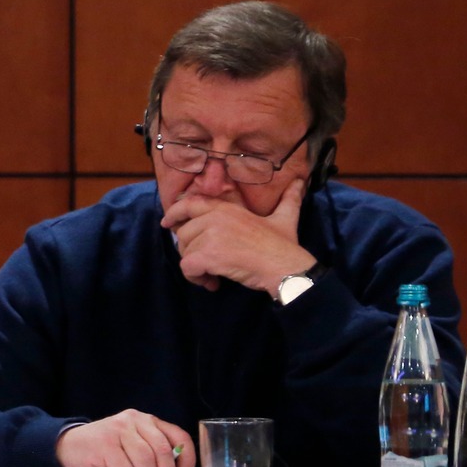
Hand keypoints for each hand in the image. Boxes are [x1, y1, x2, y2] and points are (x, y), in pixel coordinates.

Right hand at [55, 410, 195, 466]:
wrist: (71, 447)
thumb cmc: (107, 454)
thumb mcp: (134, 451)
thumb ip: (154, 460)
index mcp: (148, 421)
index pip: (178, 436)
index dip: (187, 460)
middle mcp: (134, 420)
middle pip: (162, 450)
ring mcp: (118, 429)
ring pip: (145, 459)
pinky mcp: (104, 442)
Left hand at [161, 177, 314, 293]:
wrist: (286, 266)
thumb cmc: (285, 245)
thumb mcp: (285, 217)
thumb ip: (287, 200)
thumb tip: (299, 183)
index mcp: (227, 208)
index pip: (190, 204)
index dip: (175, 213)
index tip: (167, 223)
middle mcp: (215, 218)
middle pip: (184, 234)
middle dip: (191, 251)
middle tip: (207, 263)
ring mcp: (210, 236)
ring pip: (185, 252)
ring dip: (196, 267)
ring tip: (213, 275)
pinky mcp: (208, 255)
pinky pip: (187, 267)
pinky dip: (195, 278)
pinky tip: (212, 283)